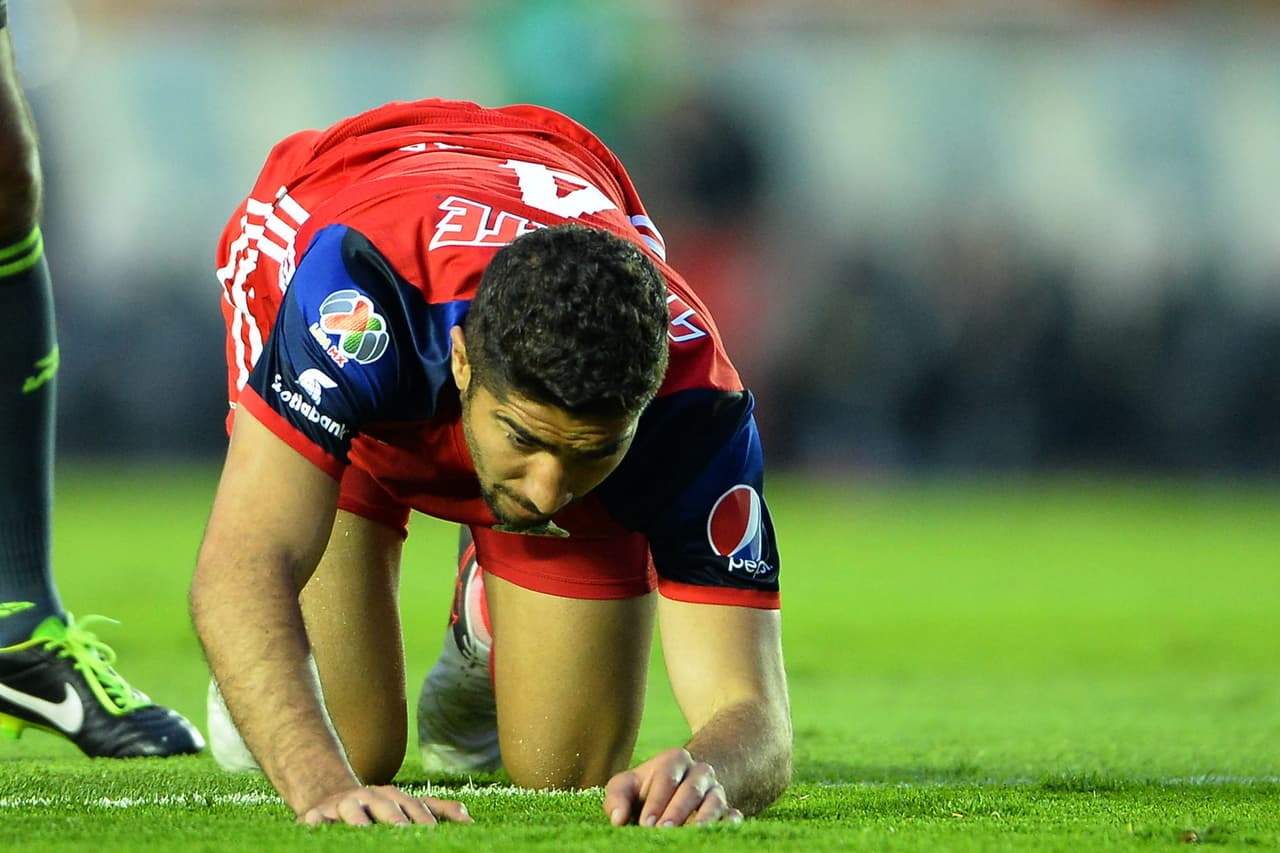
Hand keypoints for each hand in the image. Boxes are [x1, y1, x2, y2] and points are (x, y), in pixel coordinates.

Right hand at [298, 784, 473, 826]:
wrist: (330, 796)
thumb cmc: (377, 808)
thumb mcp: (406, 806)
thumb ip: (437, 811)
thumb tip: (469, 819)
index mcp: (394, 797)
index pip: (413, 808)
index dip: (424, 820)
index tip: (433, 835)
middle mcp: (370, 797)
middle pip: (385, 806)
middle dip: (395, 819)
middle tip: (405, 832)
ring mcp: (343, 804)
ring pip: (352, 810)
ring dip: (358, 819)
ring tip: (364, 830)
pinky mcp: (316, 815)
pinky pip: (317, 820)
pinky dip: (320, 824)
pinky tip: (324, 830)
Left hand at [603, 748, 743, 827]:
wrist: (674, 790)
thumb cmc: (644, 790)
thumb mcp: (626, 785)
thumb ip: (617, 797)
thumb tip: (618, 819)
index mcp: (675, 759)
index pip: (667, 777)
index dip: (656, 801)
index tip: (645, 823)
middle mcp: (700, 772)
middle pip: (691, 790)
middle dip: (677, 811)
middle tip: (663, 830)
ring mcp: (716, 790)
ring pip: (715, 801)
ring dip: (704, 819)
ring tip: (693, 833)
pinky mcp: (727, 809)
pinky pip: (733, 814)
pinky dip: (730, 822)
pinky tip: (725, 830)